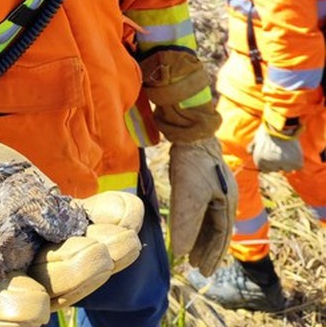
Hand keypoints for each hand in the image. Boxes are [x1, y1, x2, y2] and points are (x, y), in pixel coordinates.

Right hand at [0, 126, 143, 324]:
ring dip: (100, 254)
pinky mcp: (59, 220)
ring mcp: (35, 244)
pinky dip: (108, 219)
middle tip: (94, 259)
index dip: (1, 309)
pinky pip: (86, 225)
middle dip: (68, 275)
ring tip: (124, 240)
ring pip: (69, 259)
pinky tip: (129, 210)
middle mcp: (1, 265)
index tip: (31, 311)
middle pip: (36, 283)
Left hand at [168, 137, 237, 275]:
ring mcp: (215, 192)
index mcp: (228, 205)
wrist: (191, 136)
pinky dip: (194, 224)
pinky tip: (185, 229)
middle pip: (216, 232)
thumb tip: (180, 252)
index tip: (203, 271)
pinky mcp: (203, 185)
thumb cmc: (193, 166)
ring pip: (208, 222)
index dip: (212, 256)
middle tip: (195, 266)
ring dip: (199, 239)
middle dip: (206, 250)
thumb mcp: (188, 197)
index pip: (221, 238)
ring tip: (189, 254)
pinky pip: (201, 211)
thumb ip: (186, 225)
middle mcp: (225, 200)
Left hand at [249, 122, 303, 171]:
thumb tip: (249, 153)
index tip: (274, 154)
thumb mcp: (256, 139)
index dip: (270, 162)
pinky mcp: (295, 162)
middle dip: (279, 163)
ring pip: (287, 169)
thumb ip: (252, 148)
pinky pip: (297, 166)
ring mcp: (283, 164)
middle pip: (276, 169)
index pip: (265, 169)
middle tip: (281, 151)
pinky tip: (294, 152)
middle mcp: (270, 164)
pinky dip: (297, 161)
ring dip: (288, 162)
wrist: (280, 125)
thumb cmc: (268, 131)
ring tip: (288, 151)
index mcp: (259, 161)